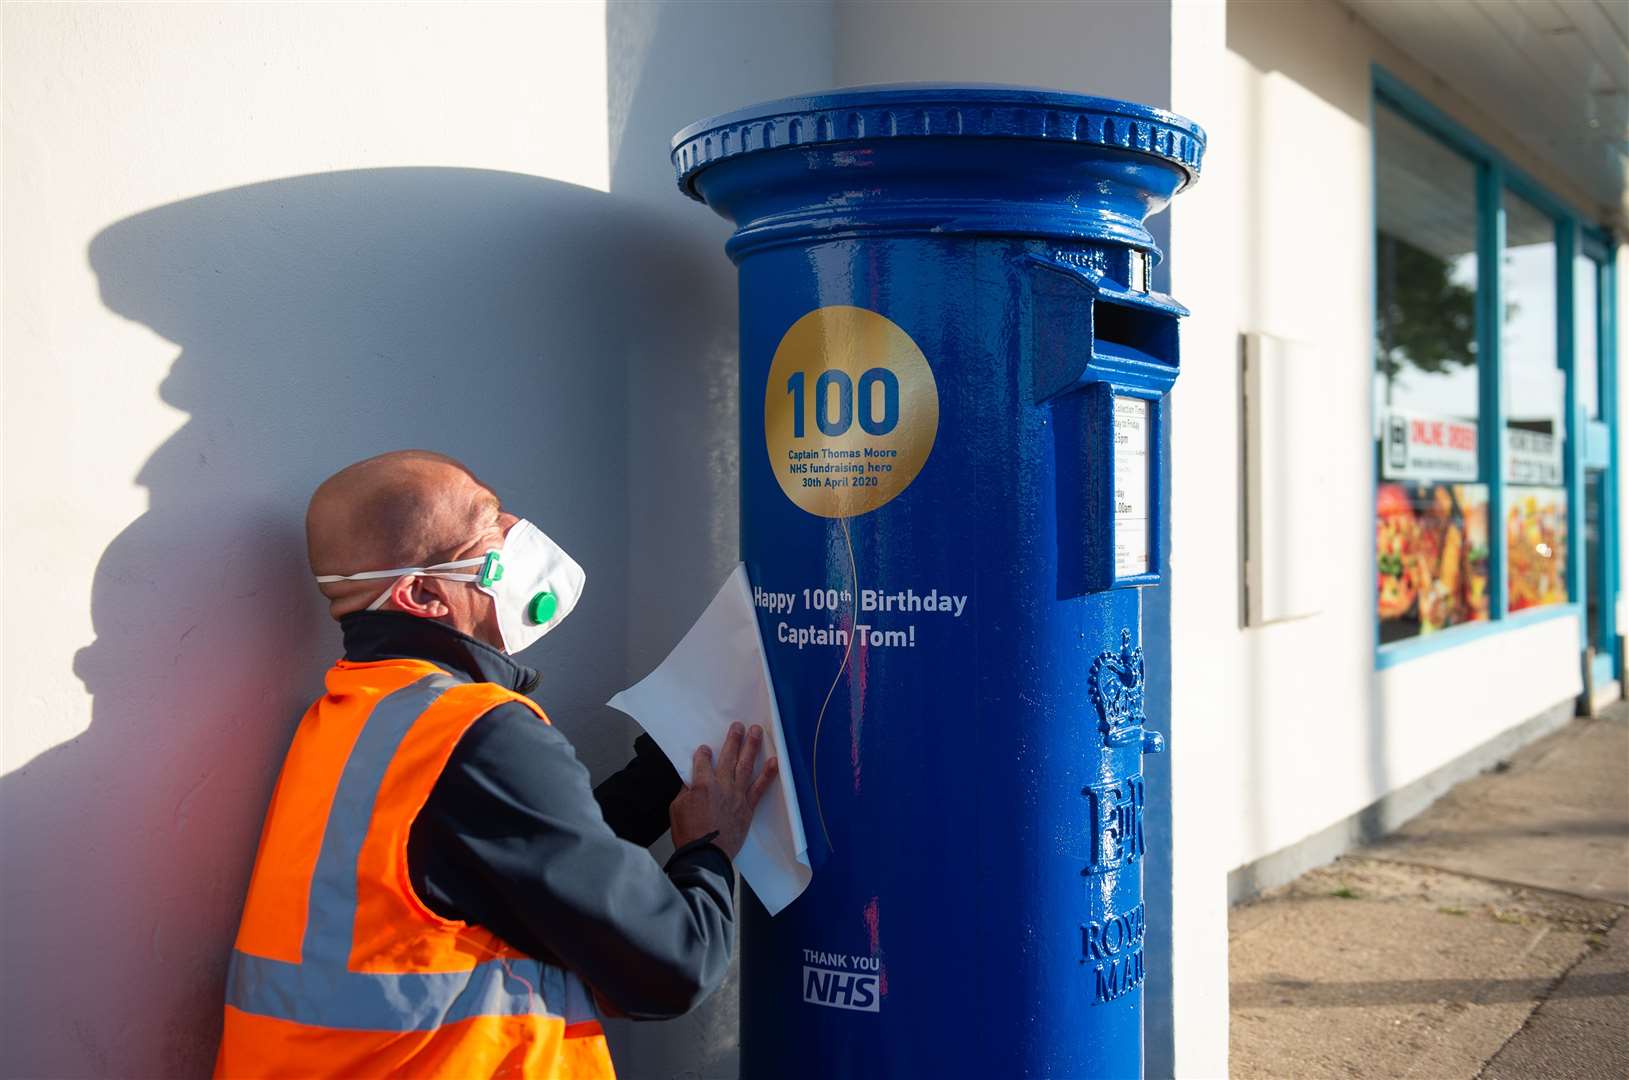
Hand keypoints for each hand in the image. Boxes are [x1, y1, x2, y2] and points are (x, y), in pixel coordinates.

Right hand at [669, 722, 778, 858]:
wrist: (705, 855)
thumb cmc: (689, 834)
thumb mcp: (677, 809)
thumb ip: (686, 791)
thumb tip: (691, 783)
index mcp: (701, 784)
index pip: (703, 761)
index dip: (703, 754)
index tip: (705, 749)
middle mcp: (722, 785)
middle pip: (728, 756)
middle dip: (733, 739)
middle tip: (738, 726)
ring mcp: (737, 795)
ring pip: (746, 765)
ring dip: (751, 747)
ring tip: (756, 732)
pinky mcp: (747, 807)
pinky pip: (760, 788)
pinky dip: (768, 774)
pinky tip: (774, 762)